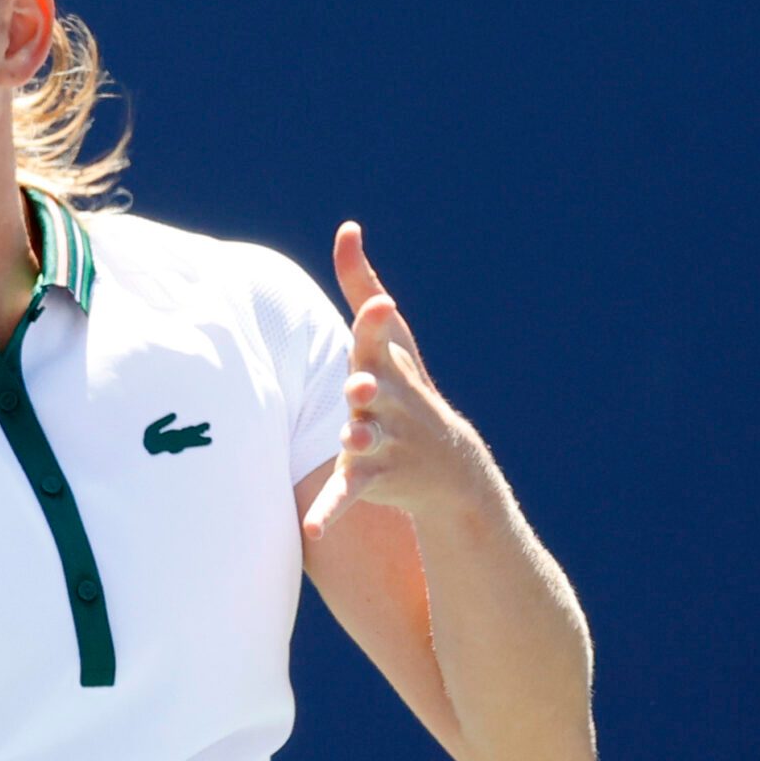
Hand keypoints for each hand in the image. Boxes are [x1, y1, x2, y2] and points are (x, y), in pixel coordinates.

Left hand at [301, 222, 488, 540]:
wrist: (447, 468)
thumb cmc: (404, 387)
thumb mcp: (389, 341)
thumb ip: (362, 286)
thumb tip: (348, 229)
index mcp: (386, 365)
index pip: (379, 338)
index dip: (376, 320)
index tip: (378, 305)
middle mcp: (388, 401)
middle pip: (375, 390)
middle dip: (370, 386)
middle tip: (361, 385)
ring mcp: (383, 440)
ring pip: (364, 439)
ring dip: (358, 439)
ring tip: (351, 439)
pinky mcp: (372, 477)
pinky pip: (346, 494)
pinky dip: (328, 512)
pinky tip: (311, 531)